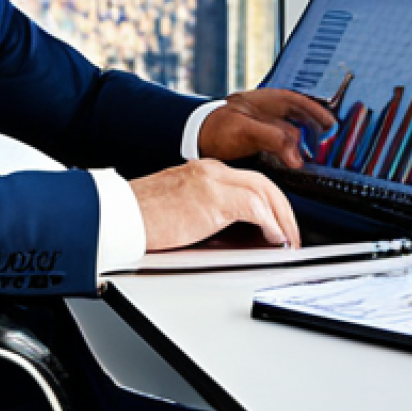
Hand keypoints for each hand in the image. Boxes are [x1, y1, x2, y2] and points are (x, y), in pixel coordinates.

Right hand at [129, 159, 299, 249]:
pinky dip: (271, 224)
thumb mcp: (179, 205)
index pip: (248, 179)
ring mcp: (212, 181)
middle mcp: (210, 170)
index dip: (268, 201)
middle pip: (263, 183)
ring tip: (287, 240)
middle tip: (290, 233)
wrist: (121, 214)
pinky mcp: (212, 199)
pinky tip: (275, 238)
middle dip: (283, 209)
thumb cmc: (140, 216)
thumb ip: (204, 209)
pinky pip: (255, 208)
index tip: (276, 220)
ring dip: (282, 219)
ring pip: (264, 192)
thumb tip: (229, 233)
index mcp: (202, 169)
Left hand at [199, 89, 334, 168]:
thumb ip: (273, 138)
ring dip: (304, 142)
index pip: (297, 101)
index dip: (317, 112)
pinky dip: (292, 151)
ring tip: (318, 154)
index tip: (332, 124)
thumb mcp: (244, 130)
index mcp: (264, 100)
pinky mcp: (258, 141)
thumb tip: (297, 156)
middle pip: (298, 117)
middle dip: (315, 129)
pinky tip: (297, 161)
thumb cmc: (214, 128)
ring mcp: (262, 125)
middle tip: (330, 143)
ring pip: (291, 131)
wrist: (193, 139)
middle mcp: (266, 111)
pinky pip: (281, 144)